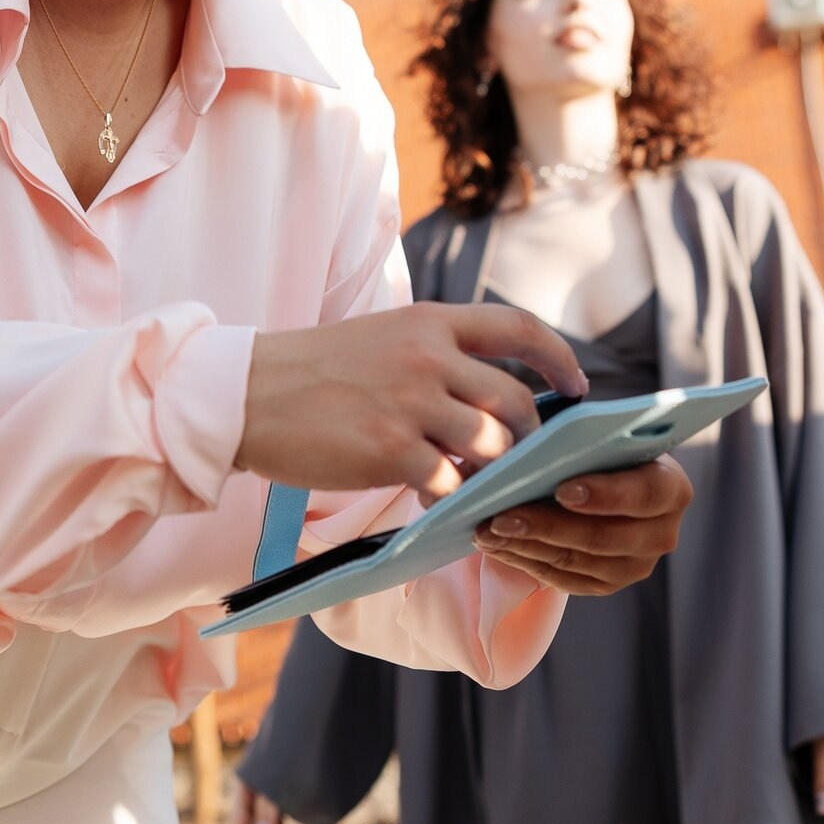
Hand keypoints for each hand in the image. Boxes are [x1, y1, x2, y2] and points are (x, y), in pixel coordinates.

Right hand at [239, 304, 587, 499]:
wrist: (245, 394)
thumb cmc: (312, 372)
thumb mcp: (381, 339)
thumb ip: (435, 357)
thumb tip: (488, 398)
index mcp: (429, 322)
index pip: (519, 329)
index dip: (559, 358)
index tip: (577, 385)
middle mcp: (428, 357)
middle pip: (516, 400)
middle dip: (530, 436)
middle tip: (523, 458)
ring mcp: (411, 404)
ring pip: (492, 445)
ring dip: (494, 471)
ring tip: (478, 482)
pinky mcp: (390, 451)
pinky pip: (450, 483)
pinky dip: (455, 498)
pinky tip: (440, 500)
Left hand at [468, 457, 692, 594]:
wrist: (606, 479)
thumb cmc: (599, 447)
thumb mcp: (597, 435)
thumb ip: (577, 438)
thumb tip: (527, 444)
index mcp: (671, 487)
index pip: (645, 494)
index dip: (605, 494)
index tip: (561, 489)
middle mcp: (661, 533)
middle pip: (602, 537)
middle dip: (546, 526)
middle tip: (501, 516)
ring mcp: (636, 565)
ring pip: (576, 561)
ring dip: (526, 546)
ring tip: (486, 530)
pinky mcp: (607, 585)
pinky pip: (563, 579)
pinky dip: (525, 561)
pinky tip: (495, 545)